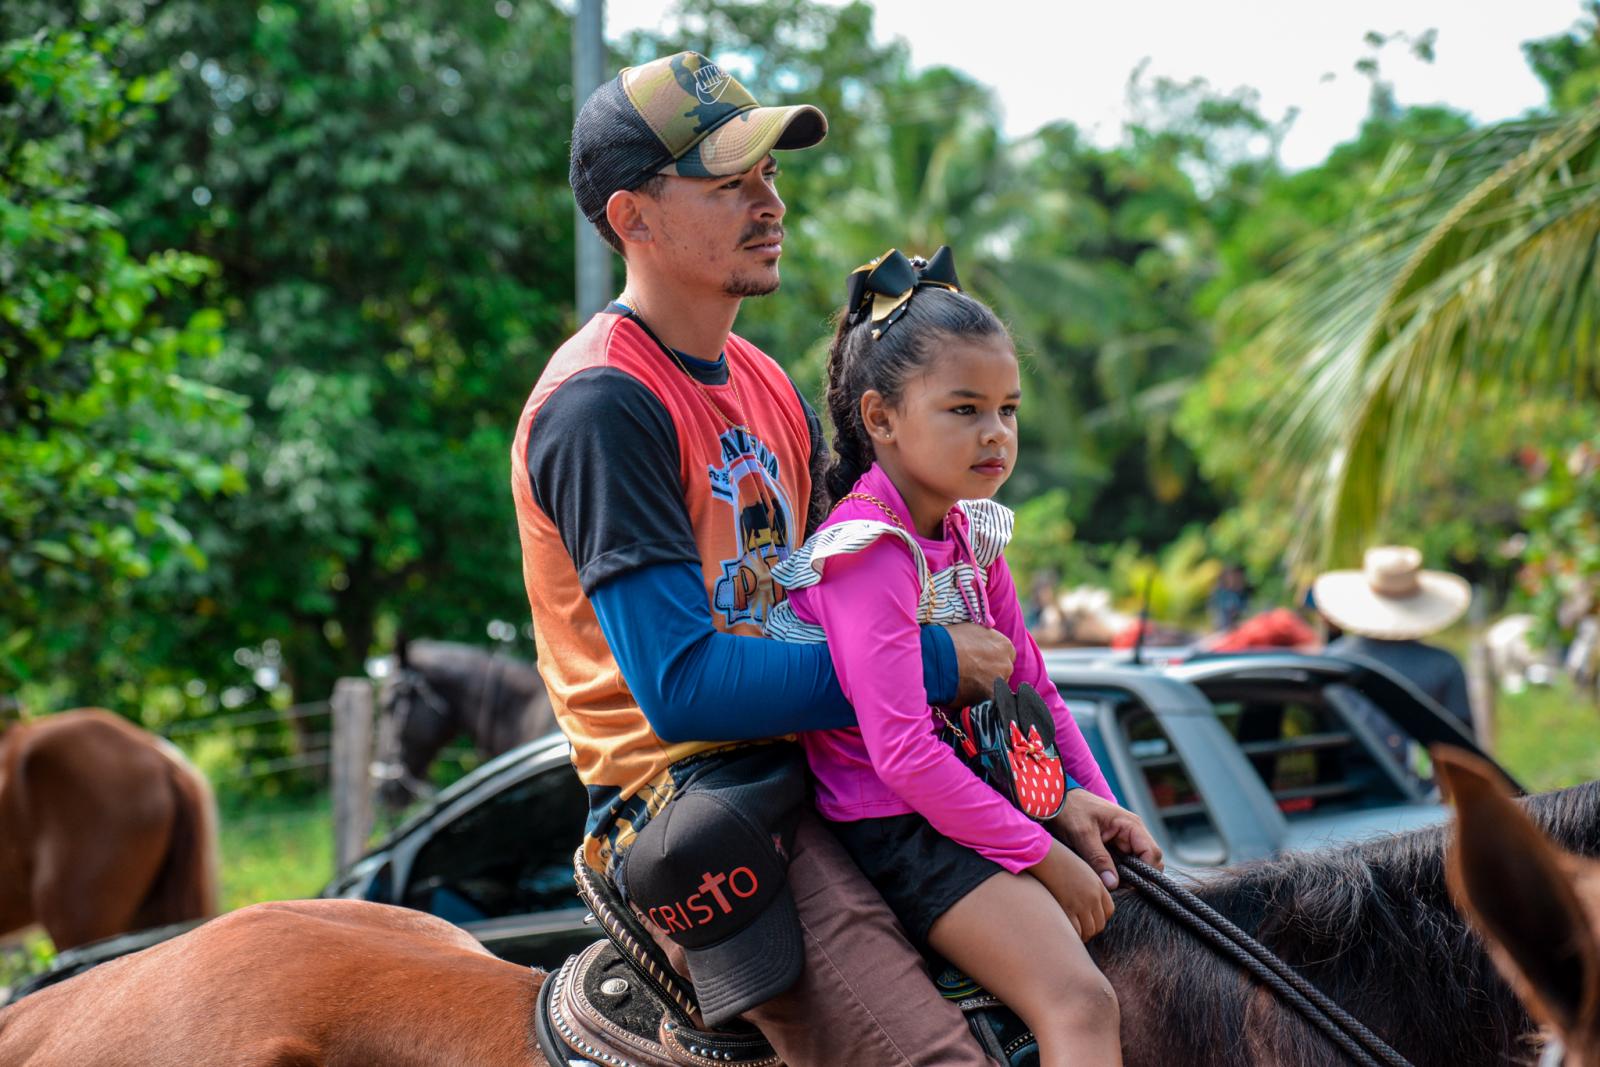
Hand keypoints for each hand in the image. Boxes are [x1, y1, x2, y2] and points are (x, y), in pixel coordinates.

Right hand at [943, 623, 1014, 705]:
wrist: (938, 657)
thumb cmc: (952, 640)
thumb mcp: (974, 630)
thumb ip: (986, 640)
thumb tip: (984, 646)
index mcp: (1005, 646)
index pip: (1005, 655)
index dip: (992, 658)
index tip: (980, 660)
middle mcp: (1007, 664)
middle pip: (1002, 671)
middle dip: (990, 672)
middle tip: (972, 672)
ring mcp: (999, 682)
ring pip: (995, 687)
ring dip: (984, 686)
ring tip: (965, 683)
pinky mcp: (989, 697)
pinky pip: (986, 699)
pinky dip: (977, 698)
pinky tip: (964, 692)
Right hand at [1029, 839, 1113, 939]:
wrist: (1044, 856)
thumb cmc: (1056, 860)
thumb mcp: (1079, 869)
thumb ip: (1088, 886)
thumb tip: (1085, 901)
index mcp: (1098, 885)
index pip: (1108, 910)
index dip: (1099, 918)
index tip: (1088, 919)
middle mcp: (1093, 896)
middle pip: (1099, 924)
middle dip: (1090, 929)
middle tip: (1077, 928)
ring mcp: (1081, 904)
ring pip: (1089, 930)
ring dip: (1081, 934)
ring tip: (1070, 932)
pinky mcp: (1068, 909)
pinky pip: (1076, 931)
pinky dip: (1072, 934)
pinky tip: (1064, 930)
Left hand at [1049, 789, 1163, 889]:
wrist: (1055, 801)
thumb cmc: (1070, 811)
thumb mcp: (1082, 834)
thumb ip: (1098, 858)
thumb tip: (1114, 884)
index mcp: (1131, 825)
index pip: (1152, 854)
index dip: (1147, 872)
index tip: (1131, 887)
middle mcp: (1132, 833)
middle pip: (1148, 862)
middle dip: (1137, 878)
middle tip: (1117, 888)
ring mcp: (1124, 841)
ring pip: (1135, 867)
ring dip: (1125, 878)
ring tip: (1108, 884)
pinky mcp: (1114, 847)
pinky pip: (1123, 865)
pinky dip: (1116, 874)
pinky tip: (1104, 879)